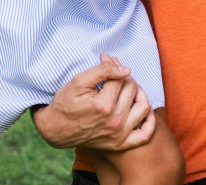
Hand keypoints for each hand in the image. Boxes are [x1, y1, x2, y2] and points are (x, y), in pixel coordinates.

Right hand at [30, 55, 155, 150]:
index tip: (108, 61)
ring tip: (129, 89)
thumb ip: (103, 70)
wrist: (55, 129)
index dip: (115, 65)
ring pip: (143, 107)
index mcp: (104, 105)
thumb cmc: (66, 103)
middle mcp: (114, 121)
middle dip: (125, 77)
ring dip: (140, 94)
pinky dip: (149, 122)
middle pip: (132, 90)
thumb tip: (125, 70)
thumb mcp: (79, 80)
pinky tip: (145, 110)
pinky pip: (144, 135)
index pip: (121, 78)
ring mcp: (118, 135)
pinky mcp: (119, 144)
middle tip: (116, 73)